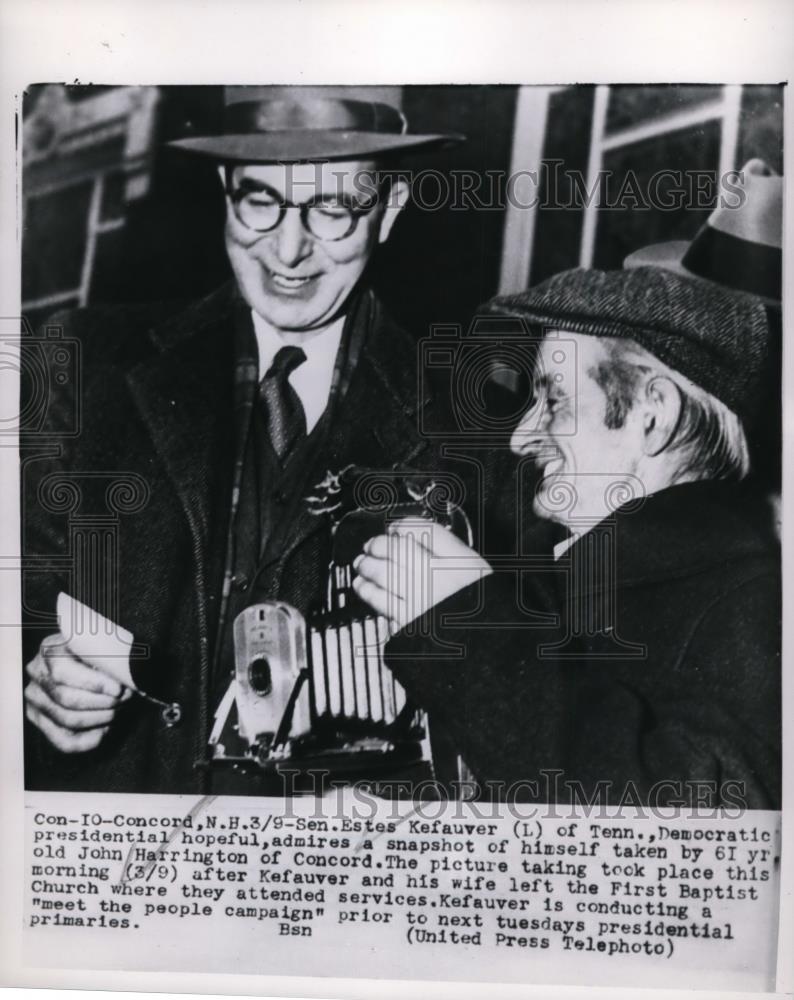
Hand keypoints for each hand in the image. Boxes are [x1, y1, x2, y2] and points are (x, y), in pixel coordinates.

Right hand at [24, 633, 132, 752]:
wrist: (88, 660)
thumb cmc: (100, 650)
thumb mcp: (103, 643)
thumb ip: (107, 655)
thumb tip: (122, 676)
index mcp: (49, 650)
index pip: (63, 672)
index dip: (93, 684)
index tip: (118, 689)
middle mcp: (35, 674)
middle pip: (66, 698)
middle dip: (101, 703)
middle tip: (124, 700)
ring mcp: (34, 698)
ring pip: (66, 720)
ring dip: (99, 719)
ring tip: (118, 710)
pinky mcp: (39, 719)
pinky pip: (63, 741)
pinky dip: (87, 740)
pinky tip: (105, 731)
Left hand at [352, 517, 491, 632]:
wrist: (490, 655)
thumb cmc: (490, 620)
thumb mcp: (484, 581)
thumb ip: (458, 563)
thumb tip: (431, 549)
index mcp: (463, 563)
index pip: (426, 531)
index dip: (404, 526)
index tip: (396, 528)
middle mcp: (440, 577)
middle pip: (399, 549)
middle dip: (379, 544)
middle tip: (371, 545)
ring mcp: (421, 600)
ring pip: (384, 573)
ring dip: (368, 566)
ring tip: (362, 564)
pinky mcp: (408, 623)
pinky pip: (380, 601)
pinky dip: (368, 591)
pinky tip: (363, 587)